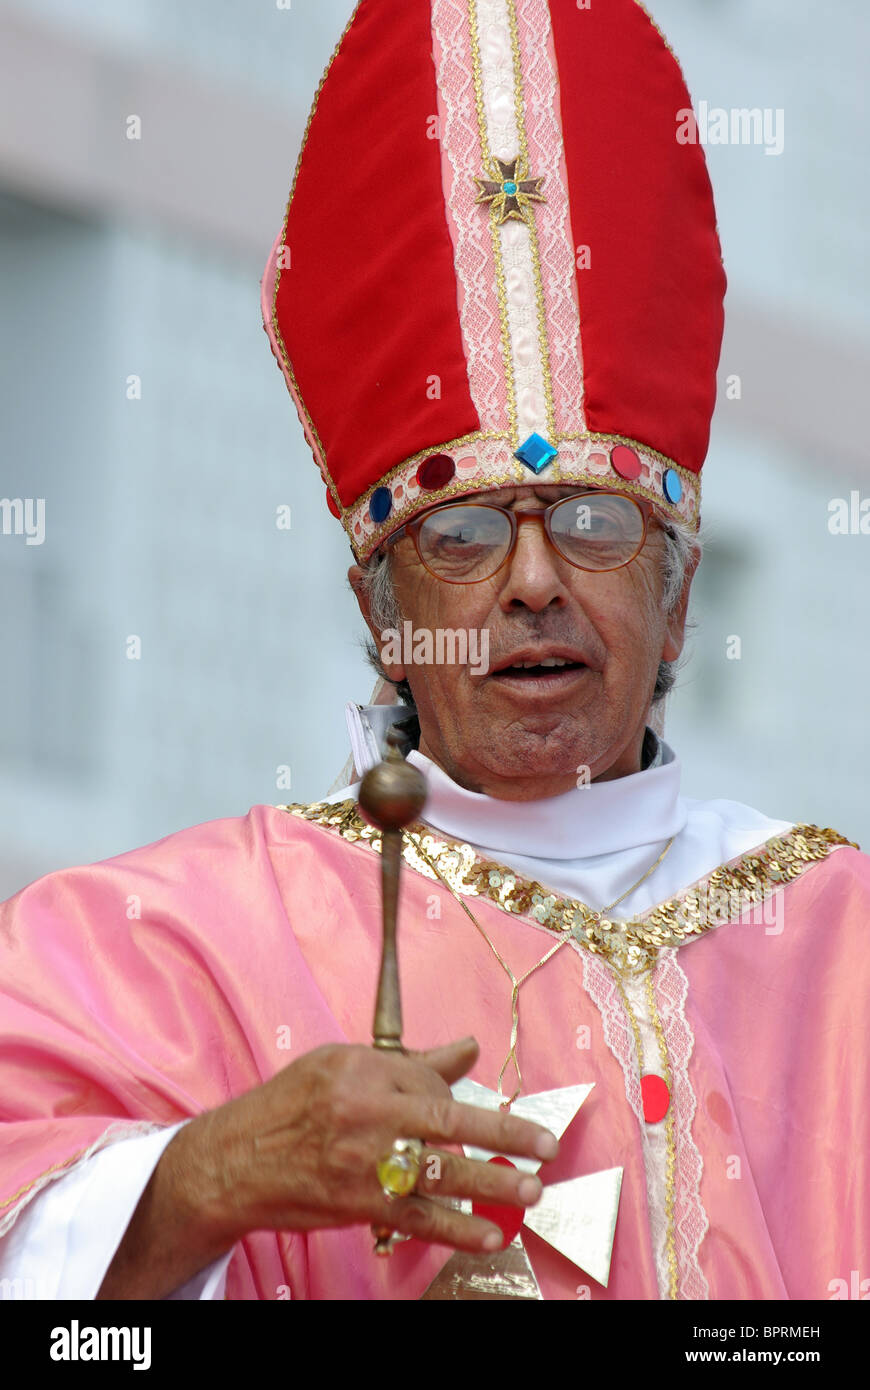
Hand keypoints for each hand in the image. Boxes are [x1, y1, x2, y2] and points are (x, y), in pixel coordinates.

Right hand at [174, 1037, 557, 1256]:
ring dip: (492, 1184)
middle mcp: (365, 1111)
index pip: (430, 1080)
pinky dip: (457, 1230)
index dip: (457, 1095)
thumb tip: (468, 1048)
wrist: (235, 1161)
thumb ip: (408, 1061)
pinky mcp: (358, 1203)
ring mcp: (362, 1161)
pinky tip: (491, 1235)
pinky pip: (417, 1218)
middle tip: (545, 1145)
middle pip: (447, 1120)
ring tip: (531, 1191)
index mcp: (361, 1068)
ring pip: (439, 1172)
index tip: (470, 1109)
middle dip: (504, 1133)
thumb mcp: (341, 1064)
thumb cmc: (290, 1106)